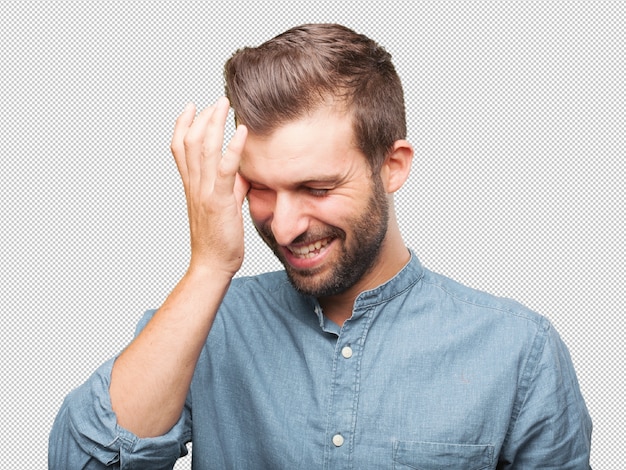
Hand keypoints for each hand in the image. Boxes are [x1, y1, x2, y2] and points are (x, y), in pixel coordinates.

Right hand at [170, 97, 248, 277]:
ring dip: (214, 123)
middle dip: (203, 116)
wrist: (212, 265)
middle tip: (218, 99)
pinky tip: (242, 132)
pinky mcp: (219, 200)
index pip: (179, 148)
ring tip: (226, 105)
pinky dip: (233, 148)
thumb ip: (231, 189)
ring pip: (203, 149)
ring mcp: (204, 192)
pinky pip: (225, 169)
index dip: (182, 124)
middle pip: (190, 141)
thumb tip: (243, 175)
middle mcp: (194, 185)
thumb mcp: (224, 208)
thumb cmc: (219, 240)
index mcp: (192, 186)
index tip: (192, 106)